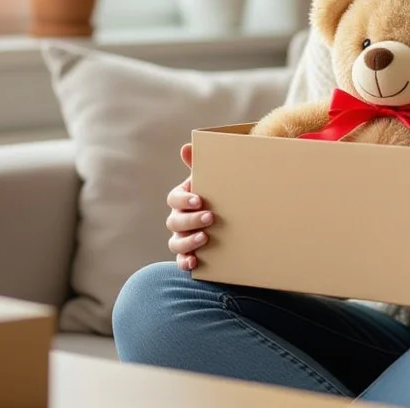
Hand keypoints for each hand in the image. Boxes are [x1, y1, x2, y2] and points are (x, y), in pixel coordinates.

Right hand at [166, 143, 213, 271]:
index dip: (183, 200)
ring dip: (188, 241)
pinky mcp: (190, 255)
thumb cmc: (220, 195)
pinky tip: (194, 262)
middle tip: (210, 218)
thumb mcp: (214, 180)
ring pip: (175, 242)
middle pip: (175, 221)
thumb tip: (186, 147)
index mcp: (183, 199)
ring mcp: (183, 237)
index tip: (199, 199)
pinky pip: (181, 261)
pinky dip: (185, 262)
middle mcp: (179, 219)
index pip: (174, 198)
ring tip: (204, 238)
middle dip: (191, 220)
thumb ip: (201, 165)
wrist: (236, 219)